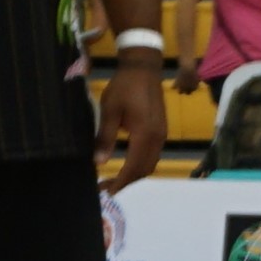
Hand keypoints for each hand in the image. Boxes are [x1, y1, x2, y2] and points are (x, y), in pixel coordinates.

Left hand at [98, 56, 165, 186]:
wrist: (143, 68)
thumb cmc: (124, 87)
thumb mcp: (110, 111)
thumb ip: (105, 137)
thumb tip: (99, 162)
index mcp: (145, 135)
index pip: (134, 167)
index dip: (120, 182)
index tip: (106, 191)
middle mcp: (158, 138)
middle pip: (145, 169)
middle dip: (126, 182)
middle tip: (106, 187)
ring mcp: (162, 134)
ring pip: (151, 163)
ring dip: (134, 174)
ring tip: (115, 178)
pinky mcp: (161, 130)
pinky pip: (153, 154)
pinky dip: (140, 164)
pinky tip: (127, 162)